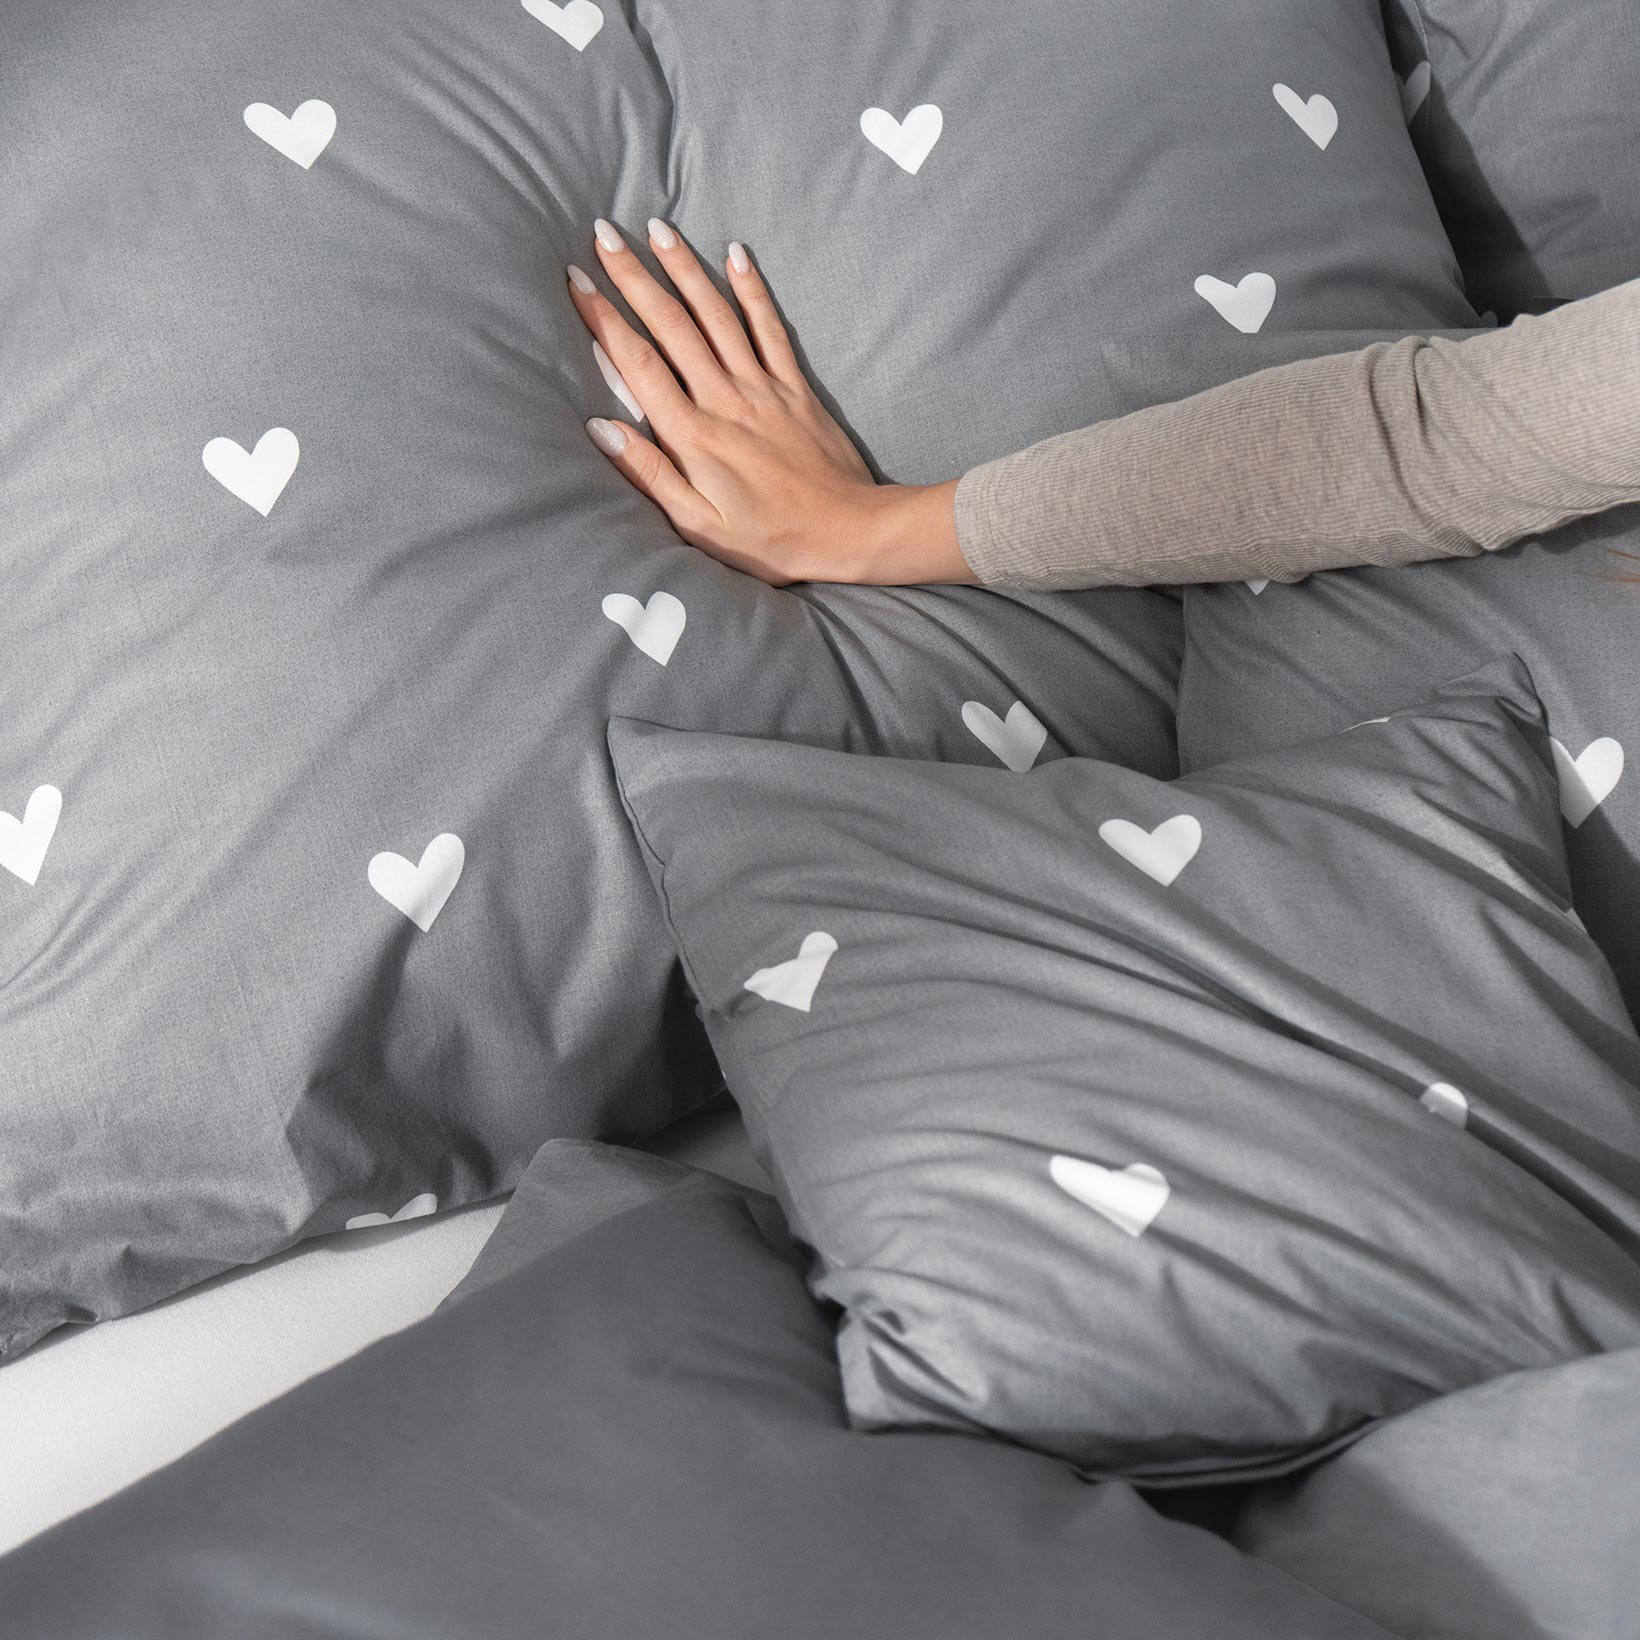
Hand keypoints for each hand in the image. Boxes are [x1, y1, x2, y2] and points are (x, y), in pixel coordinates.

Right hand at [566, 217, 973, 587]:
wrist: (848, 532)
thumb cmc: (769, 541)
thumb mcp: (699, 526)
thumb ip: (649, 474)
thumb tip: (599, 428)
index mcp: (693, 436)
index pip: (638, 363)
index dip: (604, 318)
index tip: (576, 281)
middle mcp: (724, 400)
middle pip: (672, 326)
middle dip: (634, 277)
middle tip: (603, 235)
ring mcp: (762, 388)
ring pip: (717, 315)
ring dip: (685, 268)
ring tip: (657, 228)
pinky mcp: (795, 388)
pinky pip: (770, 328)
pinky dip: (752, 289)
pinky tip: (736, 253)